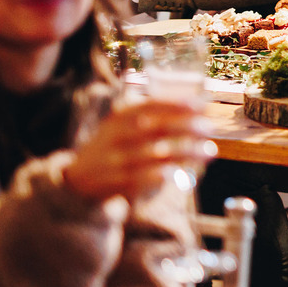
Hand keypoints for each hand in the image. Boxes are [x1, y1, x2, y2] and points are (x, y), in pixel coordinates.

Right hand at [62, 100, 215, 203]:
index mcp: (120, 116)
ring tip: (210, 151)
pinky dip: (163, 175)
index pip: (151, 105)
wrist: (77, 176)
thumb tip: (198, 107)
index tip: (201, 105)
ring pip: (156, 155)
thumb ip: (152, 115)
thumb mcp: (123, 123)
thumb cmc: (113, 144)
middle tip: (209, 129)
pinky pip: (142, 178)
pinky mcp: (116, 182)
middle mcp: (117, 135)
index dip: (177, 104)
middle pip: (157, 128)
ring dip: (186, 153)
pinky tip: (181, 173)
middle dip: (187, 128)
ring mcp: (115, 159)